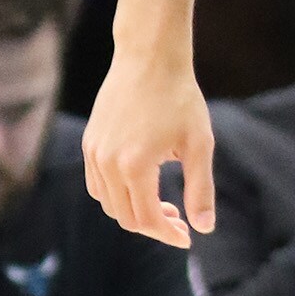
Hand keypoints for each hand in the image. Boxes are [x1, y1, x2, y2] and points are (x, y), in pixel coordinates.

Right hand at [84, 52, 214, 249]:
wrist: (150, 58)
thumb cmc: (180, 98)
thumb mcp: (199, 144)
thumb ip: (200, 189)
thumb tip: (204, 228)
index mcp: (135, 166)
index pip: (146, 219)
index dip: (168, 234)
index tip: (187, 237)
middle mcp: (107, 162)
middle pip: (125, 216)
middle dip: (154, 226)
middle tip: (181, 221)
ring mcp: (94, 152)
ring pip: (108, 203)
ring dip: (134, 212)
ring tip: (164, 206)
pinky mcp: (90, 142)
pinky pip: (97, 184)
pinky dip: (117, 196)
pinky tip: (142, 188)